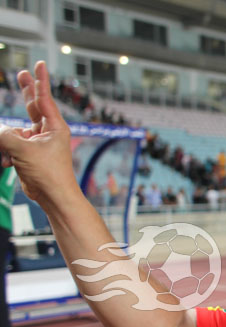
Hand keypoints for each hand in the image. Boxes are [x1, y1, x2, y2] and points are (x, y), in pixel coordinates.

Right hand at [0, 61, 74, 202]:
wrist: (51, 196)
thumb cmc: (48, 173)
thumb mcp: (23, 150)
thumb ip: (6, 135)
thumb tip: (0, 131)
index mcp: (54, 126)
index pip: (44, 98)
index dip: (40, 80)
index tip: (40, 64)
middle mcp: (47, 132)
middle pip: (32, 106)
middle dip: (26, 91)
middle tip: (22, 73)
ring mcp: (36, 142)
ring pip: (13, 132)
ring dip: (6, 144)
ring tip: (10, 158)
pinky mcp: (27, 153)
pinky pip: (10, 146)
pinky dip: (5, 154)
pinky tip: (8, 164)